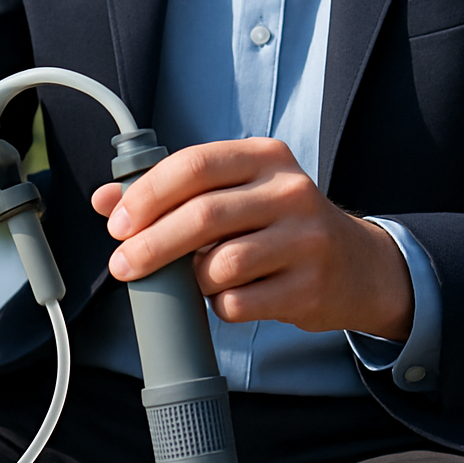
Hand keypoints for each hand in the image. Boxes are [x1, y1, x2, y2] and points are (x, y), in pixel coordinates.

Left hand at [89, 138, 414, 340]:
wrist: (358, 266)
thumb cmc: (279, 225)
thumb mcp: (234, 194)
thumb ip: (171, 192)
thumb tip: (105, 199)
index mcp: (264, 157)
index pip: (193, 166)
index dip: (147, 196)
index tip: (117, 225)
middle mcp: (290, 192)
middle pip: (202, 216)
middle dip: (151, 245)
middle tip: (123, 266)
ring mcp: (306, 240)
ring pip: (221, 265)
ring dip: (191, 280)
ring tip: (193, 280)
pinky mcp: (310, 287)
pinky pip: (240, 302)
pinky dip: (220, 305)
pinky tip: (226, 297)